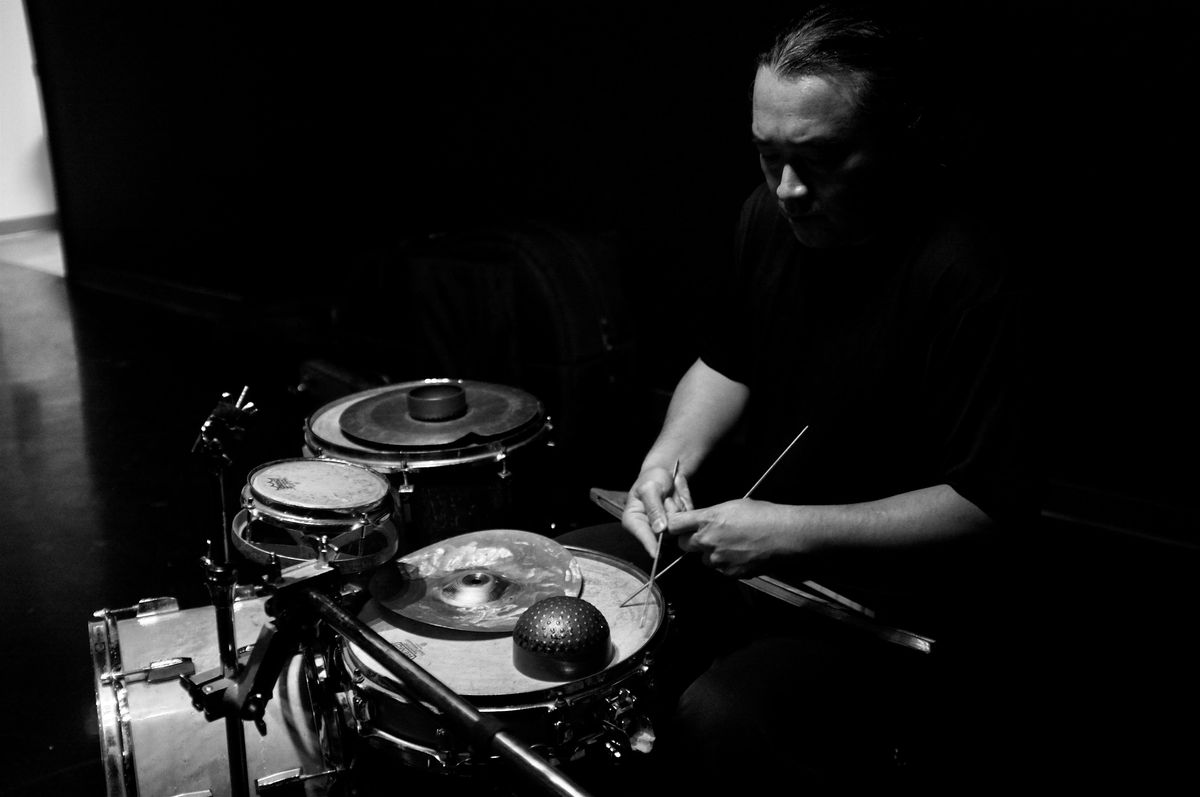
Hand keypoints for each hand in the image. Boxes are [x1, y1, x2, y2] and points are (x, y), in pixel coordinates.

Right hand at [622, 465, 692, 557]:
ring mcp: (664, 529)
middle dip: (670, 516)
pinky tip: (677, 499)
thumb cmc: (651, 479)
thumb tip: (659, 529)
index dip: (650, 545)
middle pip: (664, 534)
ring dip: (678, 510)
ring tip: (670, 497)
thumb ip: (654, 507)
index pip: (643, 536)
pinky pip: (686, 521)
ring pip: (677, 528)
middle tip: (667, 498)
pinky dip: (684, 508)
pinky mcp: (677, 525)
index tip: (657, 555)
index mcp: (634, 521)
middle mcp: (648, 529)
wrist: (665, 473)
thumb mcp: (650, 488)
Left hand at [667, 499, 788, 578]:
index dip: (674, 525)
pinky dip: (725, 562)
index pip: (674, 525)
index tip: (677, 525)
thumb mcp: (732, 506)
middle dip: (690, 540)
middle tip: (704, 534)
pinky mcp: (729, 573)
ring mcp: (718, 559)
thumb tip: (699, 520)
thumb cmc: (763, 515)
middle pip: (683, 544)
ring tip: (730, 543)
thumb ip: (710, 515)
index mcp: (708, 520)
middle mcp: (709, 541)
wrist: (786, 535)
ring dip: (709, 552)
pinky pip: (719, 568)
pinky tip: (740, 553)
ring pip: (703, 558)